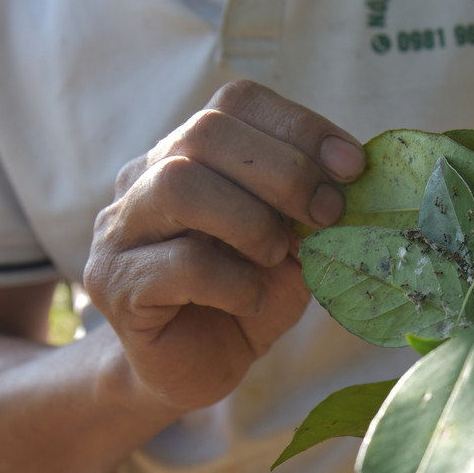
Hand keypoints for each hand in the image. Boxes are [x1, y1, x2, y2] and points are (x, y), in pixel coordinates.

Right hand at [84, 81, 365, 413]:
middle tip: (326, 215)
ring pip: (179, 185)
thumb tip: (358, 177)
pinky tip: (249, 301)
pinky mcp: (115, 284)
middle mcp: (145, 177)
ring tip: (276, 257)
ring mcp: (121, 229)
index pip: (237, 102)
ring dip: (250, 221)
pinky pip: (179, 263)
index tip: (353, 166)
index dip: (300, 126)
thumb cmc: (246, 298)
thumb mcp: (295, 246)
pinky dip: (233, 282)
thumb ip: (314, 208)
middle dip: (284, 172)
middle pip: (206, 133)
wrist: (194, 369)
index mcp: (189, 153)